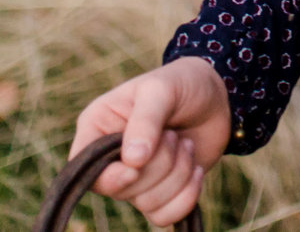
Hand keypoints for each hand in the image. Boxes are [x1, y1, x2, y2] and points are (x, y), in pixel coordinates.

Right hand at [69, 58, 232, 225]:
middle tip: (174, 135)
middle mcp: (111, 157)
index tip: (136, 165)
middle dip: (159, 165)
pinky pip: (164, 216)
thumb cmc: (181, 83)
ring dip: (177, 175)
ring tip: (185, 144)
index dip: (109, 176)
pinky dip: (186, 196)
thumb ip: (145, 121)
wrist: (216, 97)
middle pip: (121, 189)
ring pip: (146, 204)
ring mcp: (136, 178)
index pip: (83, 167)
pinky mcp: (161, 192)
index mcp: (98, 126)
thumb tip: (132, 161)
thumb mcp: (160, 90)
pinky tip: (196, 169)